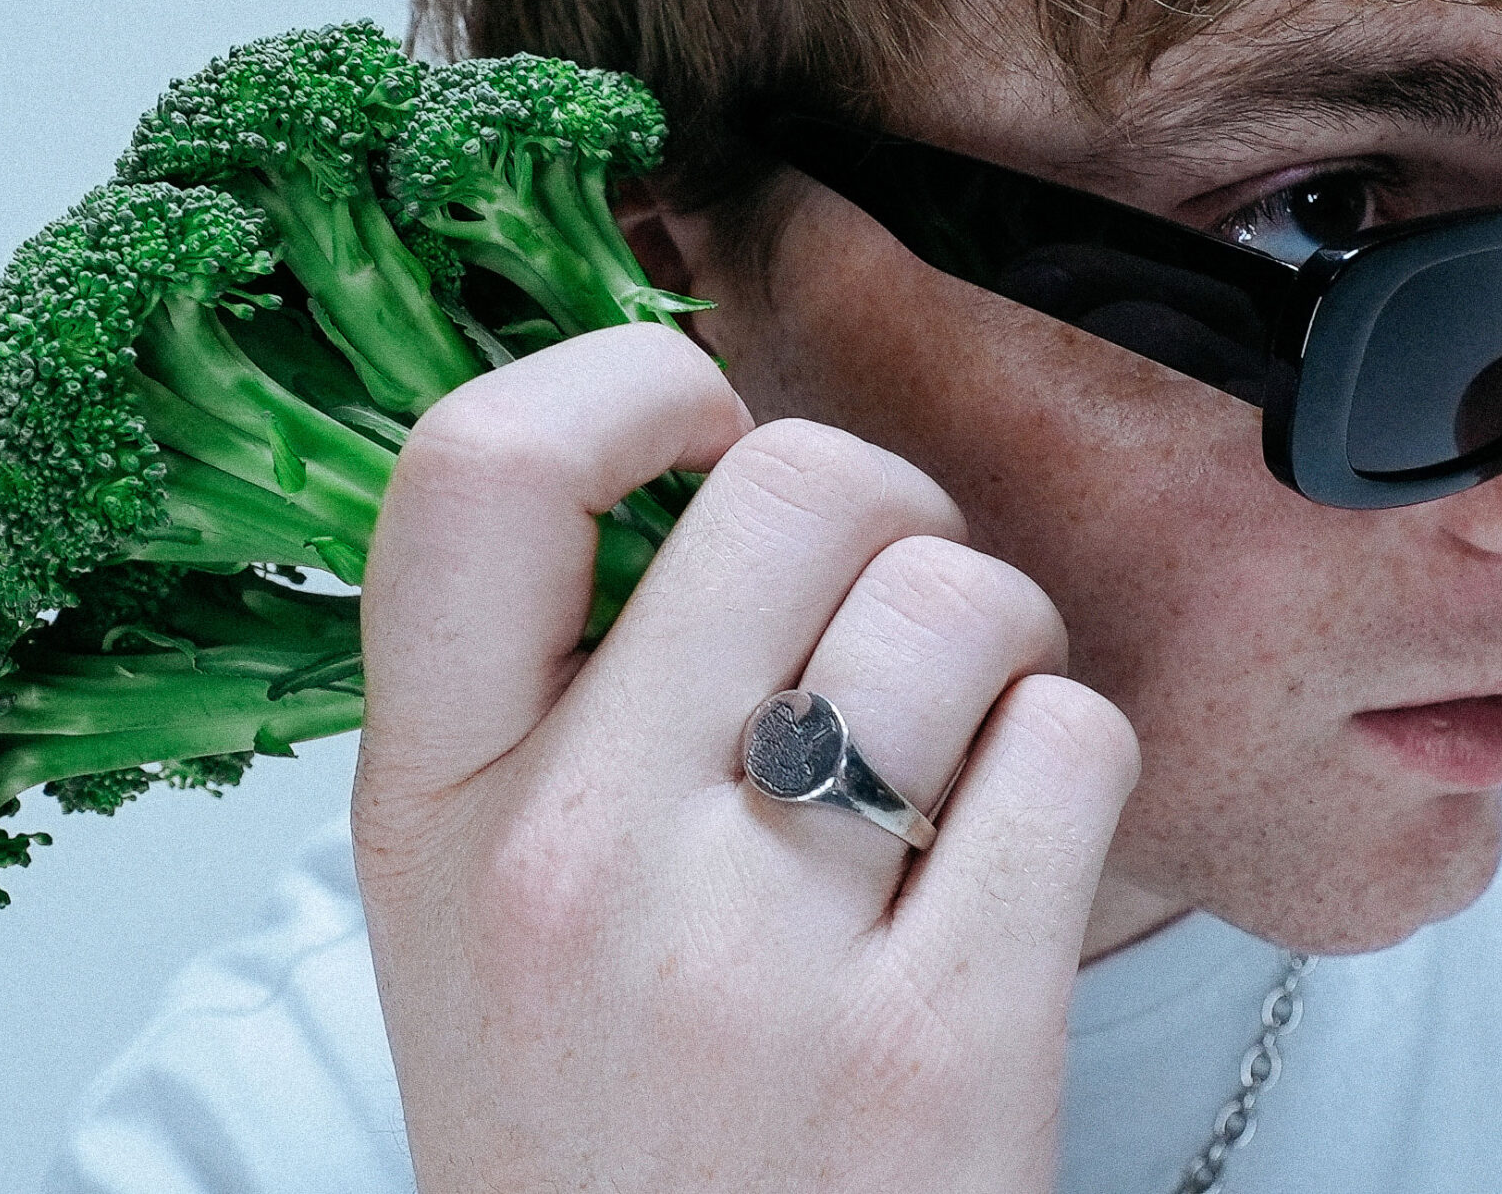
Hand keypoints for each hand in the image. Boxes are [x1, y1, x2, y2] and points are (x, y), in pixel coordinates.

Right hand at [351, 323, 1140, 1192]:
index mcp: (430, 807)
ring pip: (959, 600)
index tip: (700, 429)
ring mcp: (751, 959)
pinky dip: (1070, 770)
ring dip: (1000, 645)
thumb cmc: (607, 1135)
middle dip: (889, 515)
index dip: (621, 382)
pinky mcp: (940, 1047)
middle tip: (890, 612)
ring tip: (961, 743)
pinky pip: (1072, 745)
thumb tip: (702, 468)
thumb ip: (550, 701)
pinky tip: (1007, 860)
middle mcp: (568, 864)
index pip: (474, 468)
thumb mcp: (484, 914)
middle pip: (796, 487)